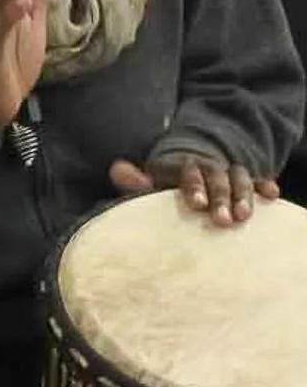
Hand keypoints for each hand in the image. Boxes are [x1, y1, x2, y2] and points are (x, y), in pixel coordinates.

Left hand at [109, 151, 280, 227]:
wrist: (191, 171)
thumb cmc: (166, 186)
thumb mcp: (149, 181)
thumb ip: (134, 181)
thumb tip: (116, 170)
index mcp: (182, 166)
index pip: (188, 171)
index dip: (193, 185)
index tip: (195, 204)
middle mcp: (208, 166)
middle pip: (217, 176)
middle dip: (220, 197)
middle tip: (222, 220)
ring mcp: (228, 173)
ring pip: (239, 177)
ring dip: (243, 195)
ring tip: (244, 217)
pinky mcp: (245, 182)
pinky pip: (257, 180)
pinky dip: (264, 186)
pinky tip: (271, 196)